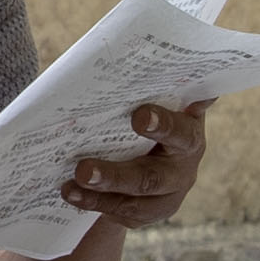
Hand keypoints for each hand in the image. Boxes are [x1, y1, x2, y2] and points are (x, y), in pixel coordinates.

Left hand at [55, 100, 208, 234]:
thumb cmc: (150, 116)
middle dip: (116, 175)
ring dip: (99, 193)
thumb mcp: (160, 101)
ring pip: (133, 201)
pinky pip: (120, 212)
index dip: (163, 125)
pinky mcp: (145, 214)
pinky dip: (93, 202)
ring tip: (70, 184)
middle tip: (82, 169)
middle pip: (152, 177)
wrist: (153, 151)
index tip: (138, 116)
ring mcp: (166, 197)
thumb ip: (156, 87)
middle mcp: (182, 169)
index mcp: (189, 134)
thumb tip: (144, 46)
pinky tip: (70, 193)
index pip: (181, 132)